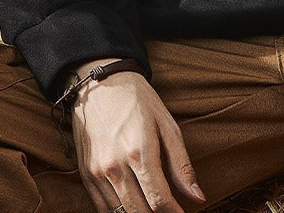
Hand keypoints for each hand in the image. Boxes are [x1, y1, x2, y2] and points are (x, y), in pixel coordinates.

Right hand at [67, 57, 206, 212]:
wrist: (100, 84)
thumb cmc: (138, 100)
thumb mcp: (167, 124)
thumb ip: (181, 164)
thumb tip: (197, 196)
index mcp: (140, 151)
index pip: (159, 199)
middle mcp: (115, 166)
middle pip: (139, 212)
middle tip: (170, 210)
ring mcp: (97, 172)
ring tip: (154, 207)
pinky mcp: (85, 174)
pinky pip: (101, 208)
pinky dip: (118, 212)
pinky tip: (133, 206)